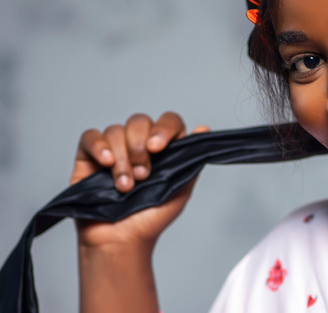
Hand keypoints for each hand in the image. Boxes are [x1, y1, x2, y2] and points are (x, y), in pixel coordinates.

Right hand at [71, 111, 209, 248]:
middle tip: (143, 176)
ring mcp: (113, 150)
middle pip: (139, 121)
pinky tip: (105, 163)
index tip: (158, 147)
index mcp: (163, 149)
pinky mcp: (88, 157)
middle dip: (140, 147)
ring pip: (116, 131)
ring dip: (122, 158)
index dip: (164, 128)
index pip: (167, 122)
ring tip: (125, 186)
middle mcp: (138, 145)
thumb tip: (203, 130)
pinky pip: (90, 137)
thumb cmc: (150, 219)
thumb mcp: (180, 190)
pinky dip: (98, 146)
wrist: (120, 241)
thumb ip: (191, 159)